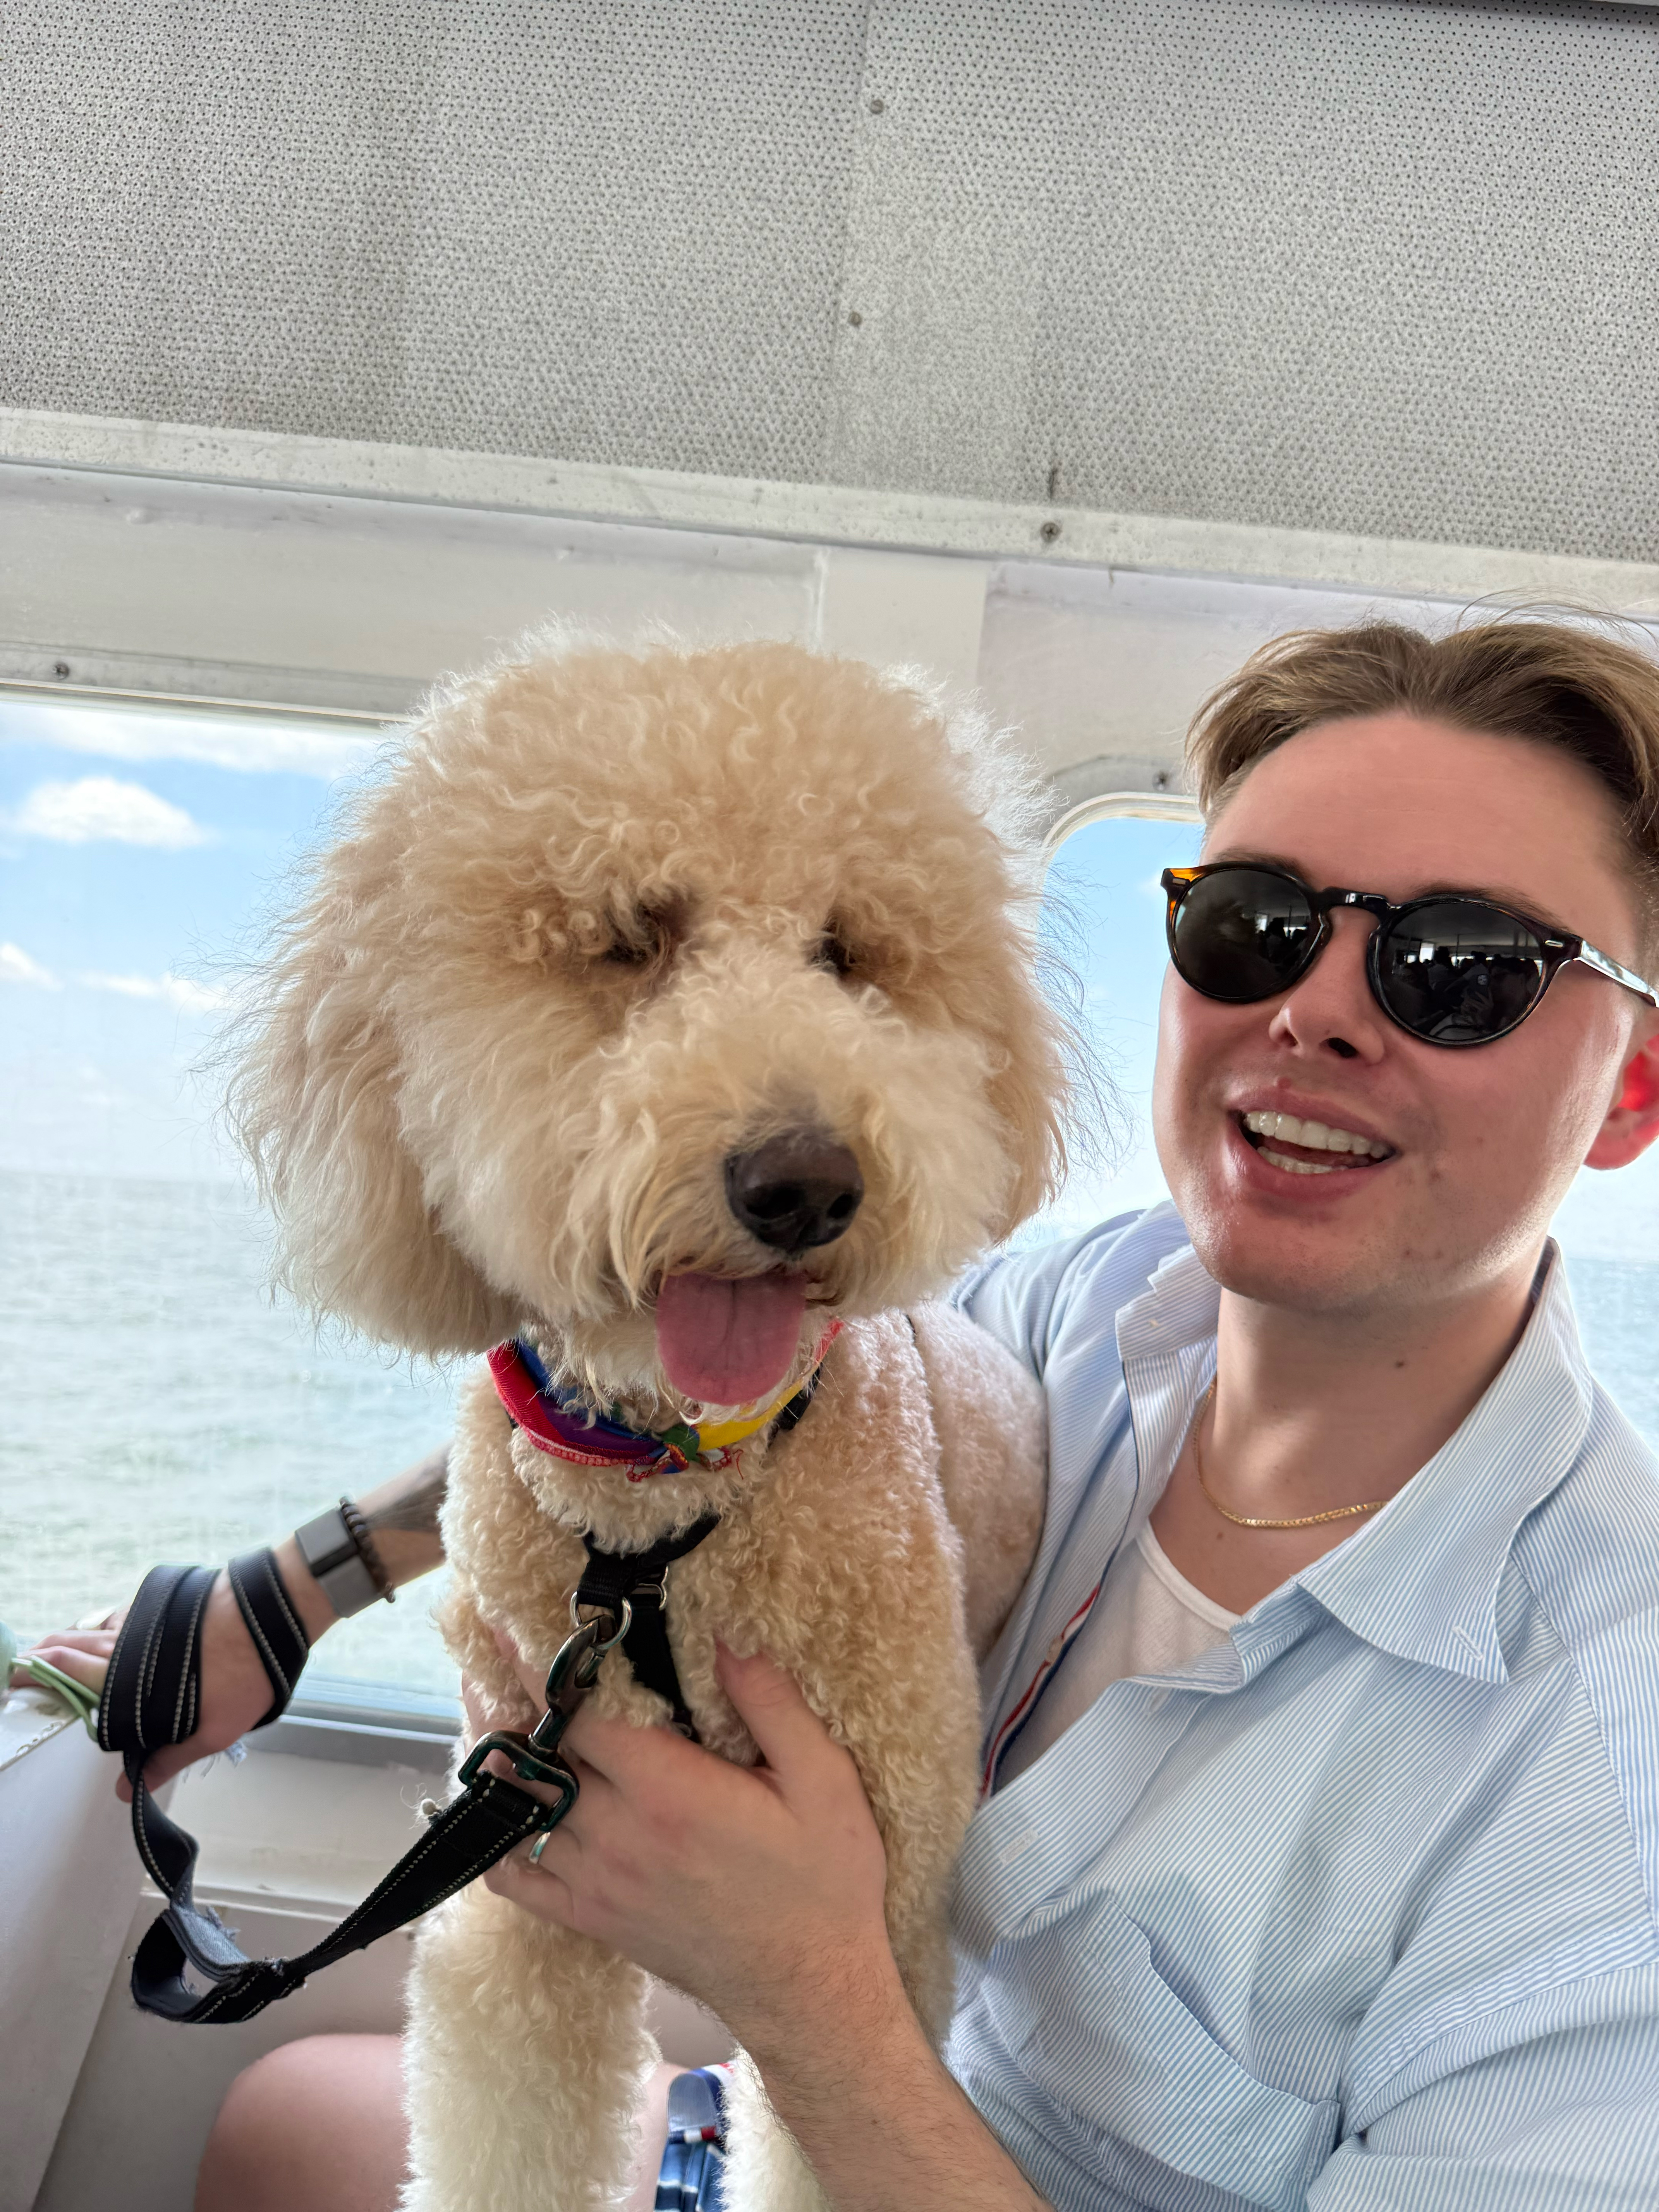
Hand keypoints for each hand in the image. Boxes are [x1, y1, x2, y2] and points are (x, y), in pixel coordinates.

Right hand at [11, 1538, 335, 1797]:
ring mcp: (146, 1617)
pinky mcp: (164, 1603)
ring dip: (65, 1640)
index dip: (38, 1680)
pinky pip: (120, 1614)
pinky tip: (100, 1630)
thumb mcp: (212, 1728)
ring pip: (91, 1627)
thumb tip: (125, 1789)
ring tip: (46, 1650)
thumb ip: (167, 1758)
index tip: (14, 1686)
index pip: (69, 1676)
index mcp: (130, 1673)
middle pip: (70, 1648)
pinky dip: (100, 1624)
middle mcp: (129, 1640)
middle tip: (18, 1669)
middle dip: (40, 1659)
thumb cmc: (247, 1671)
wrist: (273, 1608)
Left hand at [472, 1639, 899, 2055]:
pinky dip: (497, 1838)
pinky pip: (517, 1879)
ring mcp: (598, 1883)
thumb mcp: (823, 1780)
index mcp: (670, 1794)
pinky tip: (505, 1806)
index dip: (537, 1667)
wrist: (810, 1991)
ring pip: (518, 1811)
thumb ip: (770, 1702)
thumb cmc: (823, 1881)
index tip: (505, 1625)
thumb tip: (724, 1634)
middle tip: (490, 1661)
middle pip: (535, 1758)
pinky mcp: (592, 1919)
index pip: (579, 1717)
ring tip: (493, 1716)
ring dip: (502, 1763)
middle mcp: (619, 1837)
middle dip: (508, 1704)